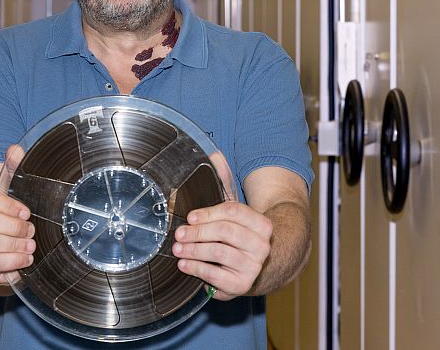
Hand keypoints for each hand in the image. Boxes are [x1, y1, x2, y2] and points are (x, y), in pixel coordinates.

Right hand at [0, 145, 35, 286]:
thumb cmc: (2, 211)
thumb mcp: (9, 189)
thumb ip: (12, 168)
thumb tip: (16, 149)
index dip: (8, 205)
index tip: (26, 211)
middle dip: (14, 227)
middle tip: (30, 230)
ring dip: (14, 245)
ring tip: (30, 246)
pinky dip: (10, 263)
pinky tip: (25, 260)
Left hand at [172, 152, 272, 299]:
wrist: (255, 267)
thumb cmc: (237, 235)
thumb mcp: (234, 210)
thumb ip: (224, 182)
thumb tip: (213, 154)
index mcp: (261, 223)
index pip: (233, 212)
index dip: (208, 213)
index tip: (190, 216)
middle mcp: (262, 245)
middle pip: (224, 232)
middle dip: (197, 232)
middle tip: (179, 234)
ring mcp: (254, 266)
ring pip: (218, 253)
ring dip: (193, 250)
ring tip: (177, 249)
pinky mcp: (242, 285)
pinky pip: (215, 275)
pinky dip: (196, 269)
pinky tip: (184, 264)